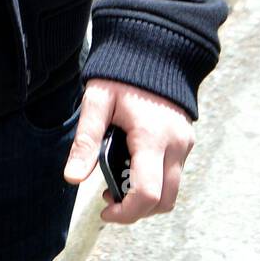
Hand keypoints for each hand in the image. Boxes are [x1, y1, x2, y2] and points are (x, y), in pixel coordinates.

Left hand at [62, 77, 194, 224]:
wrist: (152, 48)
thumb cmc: (120, 73)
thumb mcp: (97, 101)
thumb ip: (86, 140)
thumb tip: (72, 178)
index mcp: (152, 136)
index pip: (147, 193)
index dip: (125, 212)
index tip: (104, 210)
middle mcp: (176, 144)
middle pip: (164, 201)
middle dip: (136, 211)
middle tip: (108, 200)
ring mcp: (185, 143)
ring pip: (172, 191)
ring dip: (147, 199)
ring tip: (117, 183)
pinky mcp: (187, 140)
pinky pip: (175, 174)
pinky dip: (155, 182)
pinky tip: (132, 167)